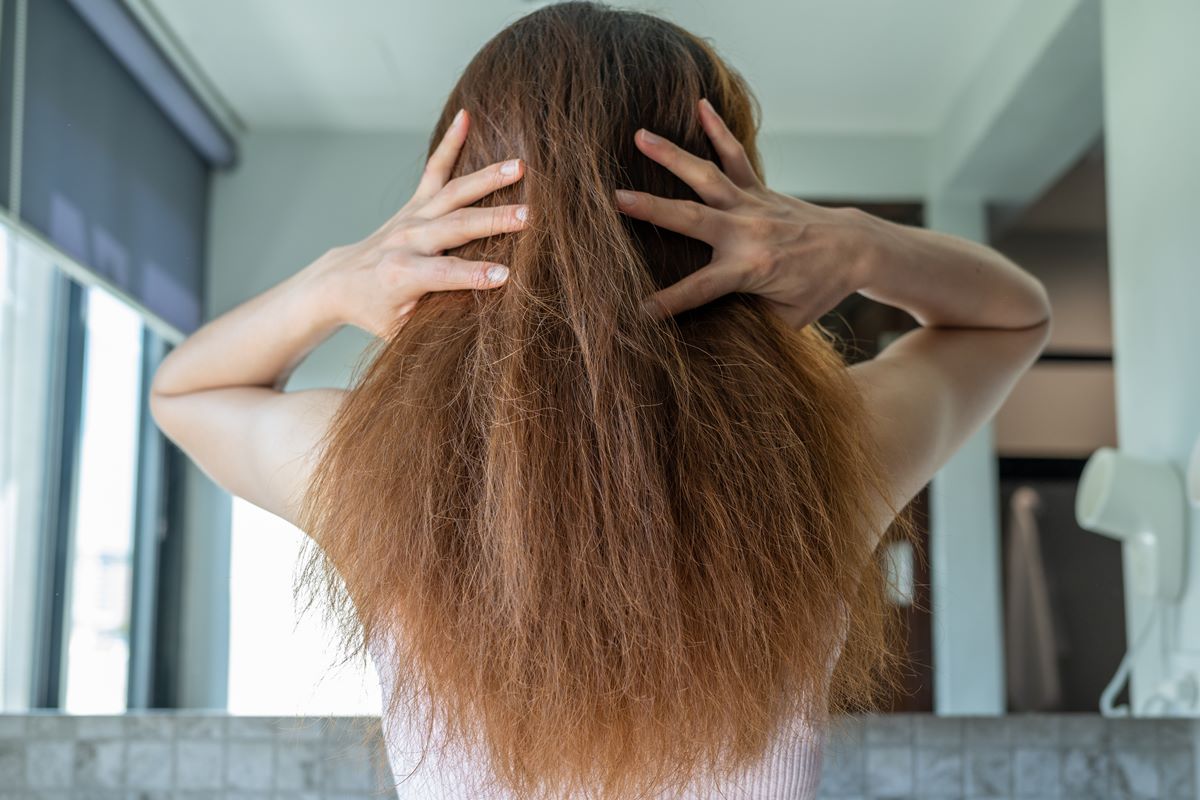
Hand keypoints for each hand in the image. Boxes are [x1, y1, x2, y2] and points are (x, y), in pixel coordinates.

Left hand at [316, 108, 528, 336]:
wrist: (340, 282)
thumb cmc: (377, 313)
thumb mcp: (404, 330)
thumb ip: (438, 319)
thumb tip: (484, 319)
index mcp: (402, 275)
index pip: (444, 274)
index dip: (474, 275)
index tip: (507, 276)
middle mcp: (406, 240)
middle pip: (455, 227)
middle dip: (492, 220)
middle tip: (529, 216)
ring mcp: (411, 217)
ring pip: (453, 194)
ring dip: (487, 179)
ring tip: (520, 167)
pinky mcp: (415, 203)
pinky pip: (434, 169)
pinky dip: (450, 142)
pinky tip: (467, 116)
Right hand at [615, 98, 884, 328]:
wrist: (853, 249)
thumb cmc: (818, 290)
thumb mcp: (786, 320)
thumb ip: (749, 321)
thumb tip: (710, 333)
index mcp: (751, 269)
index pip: (699, 290)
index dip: (667, 303)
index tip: (636, 312)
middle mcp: (747, 231)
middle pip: (691, 218)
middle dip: (652, 209)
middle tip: (615, 199)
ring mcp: (752, 205)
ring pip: (707, 175)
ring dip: (671, 155)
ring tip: (639, 136)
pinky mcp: (759, 189)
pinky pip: (736, 155)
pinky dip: (718, 129)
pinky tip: (700, 104)